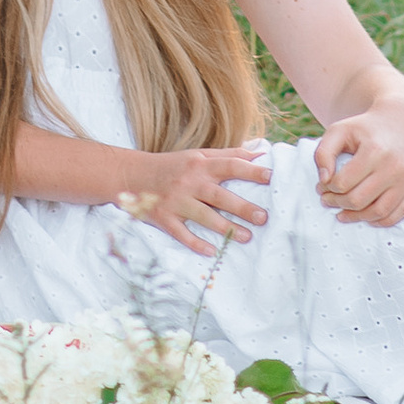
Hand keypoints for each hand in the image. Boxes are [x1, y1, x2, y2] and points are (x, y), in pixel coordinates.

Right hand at [115, 144, 271, 255]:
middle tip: (263, 217)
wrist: (133, 175)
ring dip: (226, 228)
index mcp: (200, 164)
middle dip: (242, 207)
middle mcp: (190, 182)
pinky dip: (196, 243)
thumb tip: (260, 152)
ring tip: (247, 237)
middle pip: (220, 195)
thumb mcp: (198, 155)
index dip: (250, 170)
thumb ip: (228, 155)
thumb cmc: (173, 166)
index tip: (271, 177)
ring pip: (204, 216)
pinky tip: (212, 251)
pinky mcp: (164, 219)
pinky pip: (182, 233)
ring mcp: (176, 202)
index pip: (230, 165)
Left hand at [313, 108, 403, 228]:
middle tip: (328, 201)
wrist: (401, 121)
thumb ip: (323, 153)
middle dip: (338, 204)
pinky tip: (366, 216)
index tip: (322, 187)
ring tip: (343, 213)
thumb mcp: (339, 131)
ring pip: (379, 212)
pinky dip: (380, 221)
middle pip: (359, 200)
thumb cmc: (365, 129)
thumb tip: (324, 180)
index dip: (327, 188)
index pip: (343, 183)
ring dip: (357, 217)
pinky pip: (398, 214)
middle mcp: (395, 164)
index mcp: (374, 149)